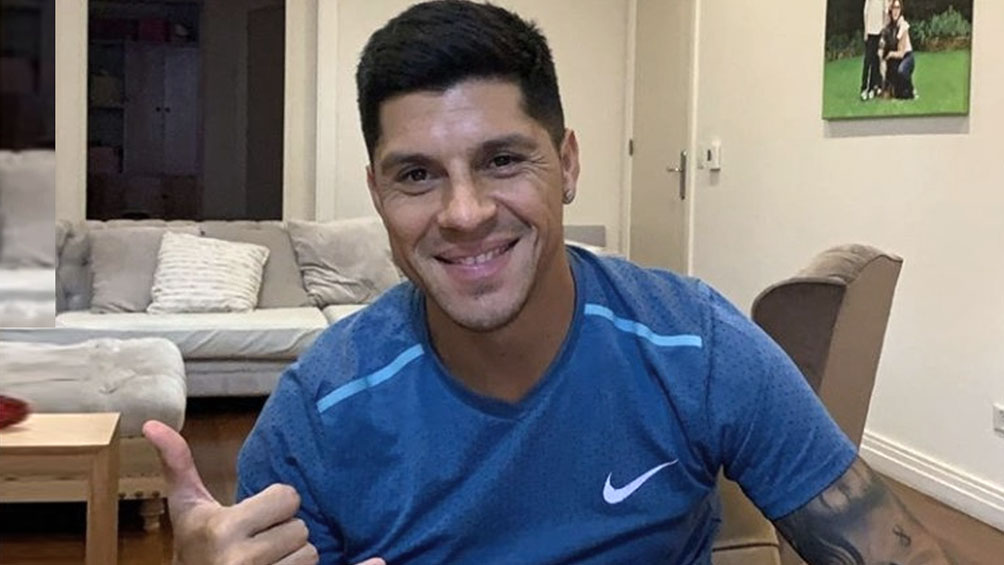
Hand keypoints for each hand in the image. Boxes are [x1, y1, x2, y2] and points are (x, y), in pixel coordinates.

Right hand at [145, 420, 384, 564]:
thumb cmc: (196, 550)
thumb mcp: (187, 510)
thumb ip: (179, 466)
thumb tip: (153, 424)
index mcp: (223, 530)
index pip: (287, 497)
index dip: (275, 506)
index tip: (254, 519)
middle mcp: (243, 560)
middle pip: (301, 529)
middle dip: (285, 535)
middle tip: (260, 546)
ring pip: (311, 556)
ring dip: (295, 560)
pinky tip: (378, 562)